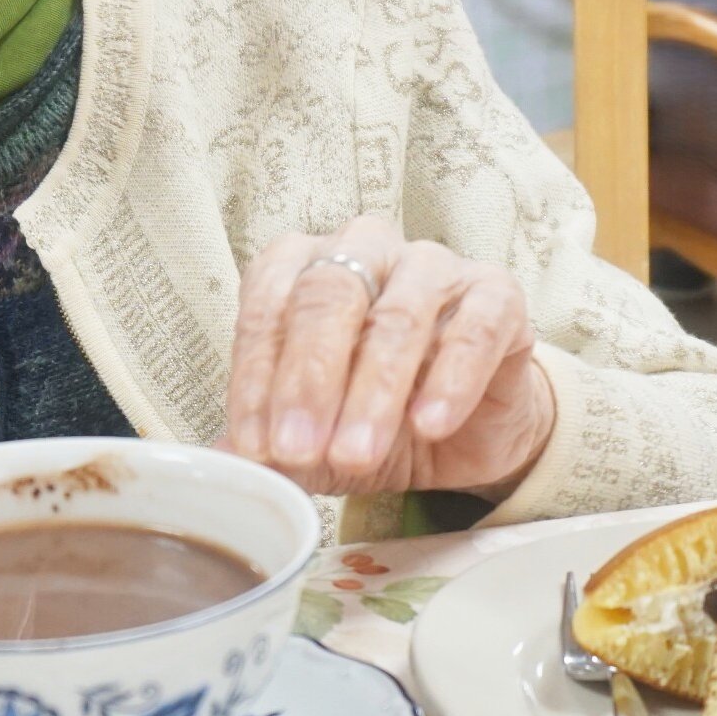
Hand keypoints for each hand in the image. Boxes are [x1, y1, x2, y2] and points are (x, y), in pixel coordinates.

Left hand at [224, 215, 557, 500]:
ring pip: (398, 316)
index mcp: (303, 266)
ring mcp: (432, 265)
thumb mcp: (314, 442)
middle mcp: (364, 248)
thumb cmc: (374, 416)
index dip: (257, 380)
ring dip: (373, 392)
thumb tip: (220, 467)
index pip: (267, 307)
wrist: (468, 430)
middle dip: (309, 382)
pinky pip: (474, 330)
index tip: (258, 448)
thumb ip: (271, 447)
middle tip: (298, 449)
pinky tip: (429, 425)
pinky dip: (449, 380)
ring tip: (357, 453)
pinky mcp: (496, 295)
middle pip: (328, 297)